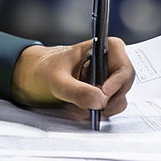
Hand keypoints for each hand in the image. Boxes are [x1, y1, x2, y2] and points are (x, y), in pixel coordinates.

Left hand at [11, 37, 134, 119]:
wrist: (36, 76)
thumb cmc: (45, 69)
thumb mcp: (57, 80)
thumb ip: (77, 91)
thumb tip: (100, 101)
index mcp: (103, 48)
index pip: (124, 67)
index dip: (118, 82)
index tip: (104, 93)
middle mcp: (110, 62)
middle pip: (124, 86)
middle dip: (109, 100)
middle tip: (93, 107)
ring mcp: (108, 78)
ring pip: (119, 98)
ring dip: (102, 108)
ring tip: (80, 107)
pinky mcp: (103, 91)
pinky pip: (109, 106)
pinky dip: (97, 111)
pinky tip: (79, 108)